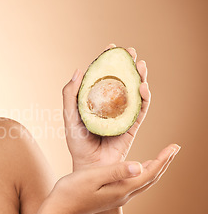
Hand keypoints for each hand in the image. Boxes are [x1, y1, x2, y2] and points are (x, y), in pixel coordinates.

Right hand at [44, 143, 180, 213]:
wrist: (58, 211)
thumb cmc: (71, 192)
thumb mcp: (92, 177)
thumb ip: (115, 171)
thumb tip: (139, 166)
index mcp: (121, 189)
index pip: (149, 172)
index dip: (163, 159)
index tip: (174, 146)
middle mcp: (123, 195)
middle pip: (151, 178)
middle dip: (164, 163)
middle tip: (175, 148)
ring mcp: (116, 197)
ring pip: (143, 181)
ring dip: (155, 168)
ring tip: (162, 157)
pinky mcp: (109, 196)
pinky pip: (134, 183)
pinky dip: (142, 173)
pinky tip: (138, 168)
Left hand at [62, 44, 150, 170]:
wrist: (89, 166)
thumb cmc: (77, 143)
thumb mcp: (69, 115)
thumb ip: (70, 94)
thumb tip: (79, 70)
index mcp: (96, 101)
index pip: (103, 77)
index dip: (108, 62)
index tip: (111, 47)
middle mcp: (111, 106)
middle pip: (122, 81)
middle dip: (127, 64)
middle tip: (131, 51)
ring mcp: (123, 115)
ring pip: (134, 92)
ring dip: (139, 77)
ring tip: (140, 64)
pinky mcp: (132, 126)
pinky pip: (141, 109)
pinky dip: (144, 97)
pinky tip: (143, 86)